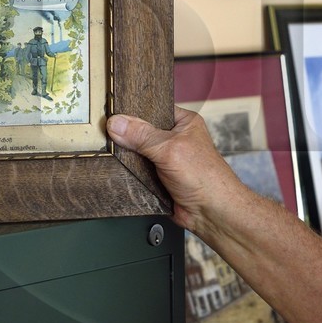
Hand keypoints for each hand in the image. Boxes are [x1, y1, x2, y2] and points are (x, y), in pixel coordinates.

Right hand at [108, 108, 240, 232]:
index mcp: (183, 122)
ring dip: (129, 158)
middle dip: (128, 137)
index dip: (133, 112)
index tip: (112, 114)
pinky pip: (137, 171)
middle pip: (141, 132)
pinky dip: (130, 174)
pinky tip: (122, 171)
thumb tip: (117, 123)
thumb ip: (142, 136)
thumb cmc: (206, 178)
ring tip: (115, 154)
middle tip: (110, 136)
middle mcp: (174, 139)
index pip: (152, 110)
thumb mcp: (169, 149)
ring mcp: (166, 159)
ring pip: (137, 153)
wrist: (210, 212)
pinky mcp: (158, 177)